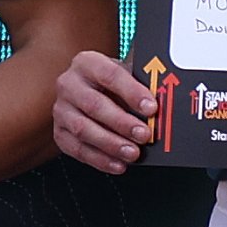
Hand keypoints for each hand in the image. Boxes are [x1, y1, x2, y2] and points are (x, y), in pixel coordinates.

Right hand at [50, 45, 158, 173]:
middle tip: (144, 135)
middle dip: (122, 122)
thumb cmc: (112, 84)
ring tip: (133, 153)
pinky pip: (76, 148)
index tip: (151, 107)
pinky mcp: (60, 132)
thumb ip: (143, 85)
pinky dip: (99, 159)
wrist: (88, 91)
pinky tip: (118, 164)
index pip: (109, 74)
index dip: (131, 92)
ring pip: (83, 129)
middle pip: (94, 104)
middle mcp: (69, 84)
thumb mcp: (127, 75)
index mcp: (87, 63)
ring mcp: (61, 109)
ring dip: (111, 144)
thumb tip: (167, 99)